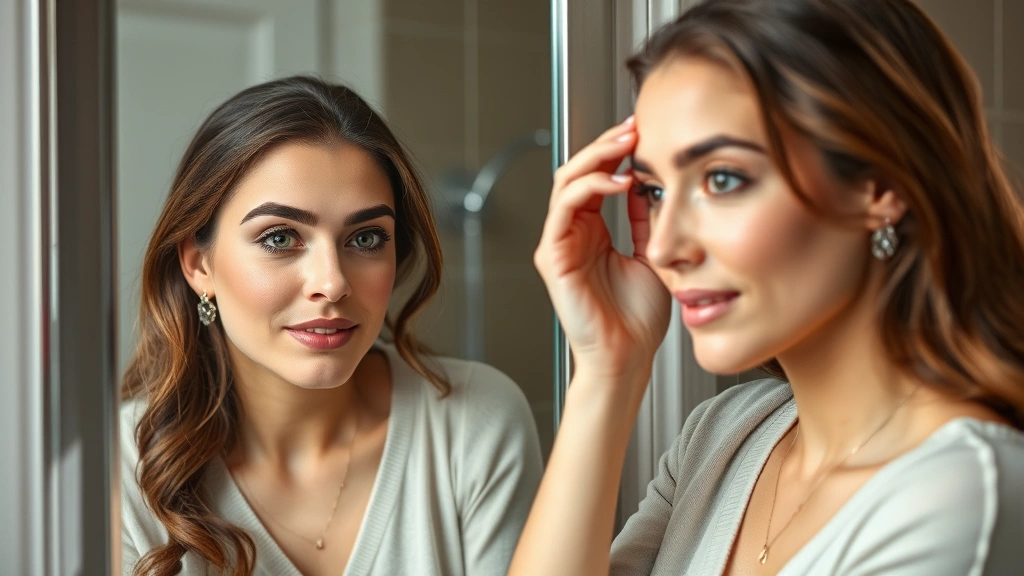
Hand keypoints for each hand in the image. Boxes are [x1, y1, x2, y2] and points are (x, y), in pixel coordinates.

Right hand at [534, 117, 670, 383]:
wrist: (628, 357)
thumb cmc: (637, 319)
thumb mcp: (652, 254)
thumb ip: (646, 219)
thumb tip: (651, 183)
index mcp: (591, 232)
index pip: (596, 177)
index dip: (616, 151)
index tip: (645, 131)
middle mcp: (570, 234)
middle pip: (577, 171)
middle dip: (606, 144)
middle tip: (635, 127)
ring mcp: (558, 244)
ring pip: (566, 182)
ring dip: (597, 158)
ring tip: (627, 144)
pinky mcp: (552, 257)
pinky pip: (564, 209)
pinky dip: (590, 188)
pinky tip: (619, 182)